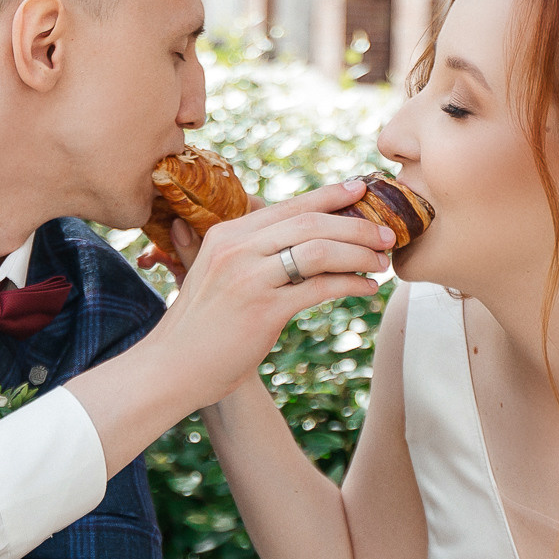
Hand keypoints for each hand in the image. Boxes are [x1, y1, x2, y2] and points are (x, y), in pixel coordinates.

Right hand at [146, 181, 393, 402]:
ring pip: (320, 250)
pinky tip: (366, 289)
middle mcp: (237, 249)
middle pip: (311, 222)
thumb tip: (253, 221)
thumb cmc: (197, 327)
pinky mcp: (264, 310)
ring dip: (360, 253)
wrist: (171, 369)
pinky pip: (321, 288)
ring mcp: (250, 278)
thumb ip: (234, 250)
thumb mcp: (207, 274)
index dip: (330, 195)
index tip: (361, 190)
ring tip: (382, 262)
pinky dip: (351, 284)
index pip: (289, 206)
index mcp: (226, 234)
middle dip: (356, 224)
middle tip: (387, 233)